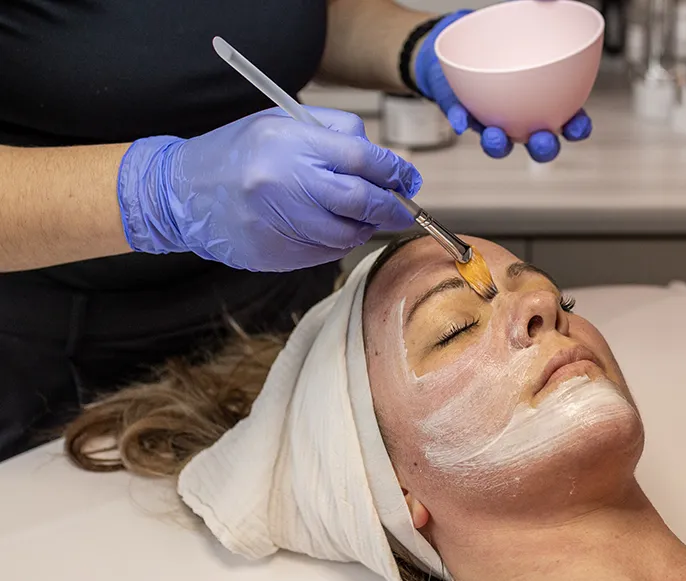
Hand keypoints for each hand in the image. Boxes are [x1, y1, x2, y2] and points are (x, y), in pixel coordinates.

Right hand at [117, 107, 418, 271]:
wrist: (181, 193)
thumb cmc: (237, 153)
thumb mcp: (281, 123)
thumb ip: (335, 134)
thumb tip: (385, 162)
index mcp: (287, 144)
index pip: (360, 160)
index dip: (394, 171)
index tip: (408, 179)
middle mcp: (283, 185)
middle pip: (361, 201)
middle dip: (391, 207)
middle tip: (403, 208)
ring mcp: (278, 224)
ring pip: (348, 234)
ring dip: (366, 228)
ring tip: (363, 217)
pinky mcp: (275, 254)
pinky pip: (326, 253)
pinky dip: (339, 243)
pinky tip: (330, 229)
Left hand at [414, 10, 592, 162]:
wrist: (463, 37)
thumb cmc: (505, 32)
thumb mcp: (527, 18)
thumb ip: (543, 9)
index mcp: (548, 99)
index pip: (570, 120)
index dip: (577, 128)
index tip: (577, 126)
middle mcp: (523, 116)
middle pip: (538, 142)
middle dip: (543, 148)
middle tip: (542, 139)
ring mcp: (495, 119)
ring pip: (500, 143)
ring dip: (499, 146)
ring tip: (496, 136)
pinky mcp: (466, 114)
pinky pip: (464, 121)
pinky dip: (462, 121)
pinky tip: (461, 121)